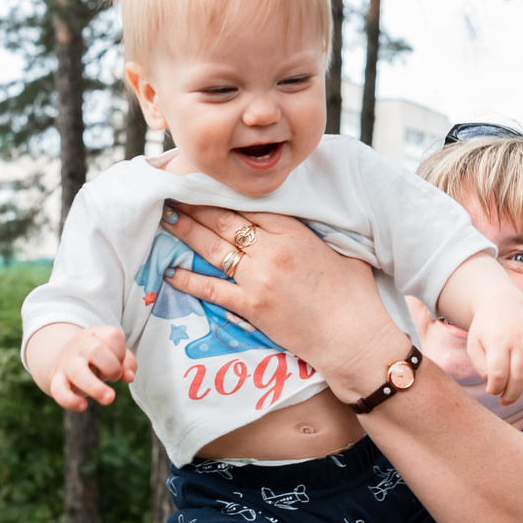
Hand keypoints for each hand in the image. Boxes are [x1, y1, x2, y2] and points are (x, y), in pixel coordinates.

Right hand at [46, 325, 134, 409]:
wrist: (62, 360)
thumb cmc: (97, 359)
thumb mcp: (113, 354)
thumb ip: (127, 362)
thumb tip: (129, 377)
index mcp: (96, 335)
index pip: (113, 337)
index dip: (121, 352)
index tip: (118, 363)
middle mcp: (80, 346)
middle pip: (96, 350)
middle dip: (112, 367)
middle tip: (115, 377)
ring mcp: (67, 363)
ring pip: (78, 372)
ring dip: (96, 388)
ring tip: (109, 398)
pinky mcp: (57, 381)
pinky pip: (59, 391)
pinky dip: (70, 400)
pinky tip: (83, 406)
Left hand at [156, 203, 407, 381]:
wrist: (355, 338)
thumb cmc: (356, 297)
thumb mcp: (343, 252)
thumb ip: (318, 236)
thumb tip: (309, 225)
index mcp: (295, 233)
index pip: (249, 205)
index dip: (223, 193)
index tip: (205, 183)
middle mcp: (272, 251)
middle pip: (225, 220)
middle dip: (196, 205)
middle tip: (174, 192)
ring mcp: (259, 279)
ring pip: (213, 248)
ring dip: (186, 231)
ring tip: (167, 218)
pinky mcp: (252, 308)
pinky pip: (212, 290)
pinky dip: (189, 281)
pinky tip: (170, 272)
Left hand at [408, 298, 522, 426]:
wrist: (503, 304)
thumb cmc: (486, 330)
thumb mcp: (474, 344)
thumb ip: (480, 365)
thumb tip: (495, 382)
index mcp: (498, 341)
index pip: (498, 374)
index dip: (495, 389)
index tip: (491, 391)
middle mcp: (519, 340)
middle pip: (518, 377)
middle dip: (511, 395)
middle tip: (505, 401)